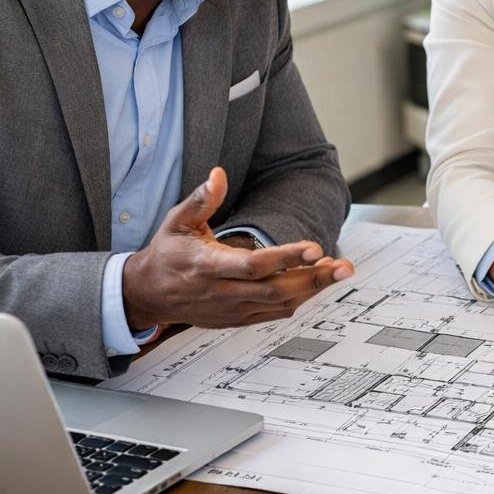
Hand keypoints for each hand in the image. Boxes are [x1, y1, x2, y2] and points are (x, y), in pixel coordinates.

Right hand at [123, 168, 353, 329]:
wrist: (149, 294)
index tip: (315, 248)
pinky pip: (274, 312)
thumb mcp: (178, 221)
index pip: (254, 265)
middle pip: (276, 289)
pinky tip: (315, 284)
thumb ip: (202, 199)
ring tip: (338, 270)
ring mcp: (232, 309)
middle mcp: (223, 291)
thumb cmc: (167, 254)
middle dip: (314, 278)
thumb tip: (219, 174)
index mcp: (208, 266)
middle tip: (344, 266)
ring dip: (312, 289)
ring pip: (280, 304)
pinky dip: (298, 300)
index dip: (286, 258)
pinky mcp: (238, 319)